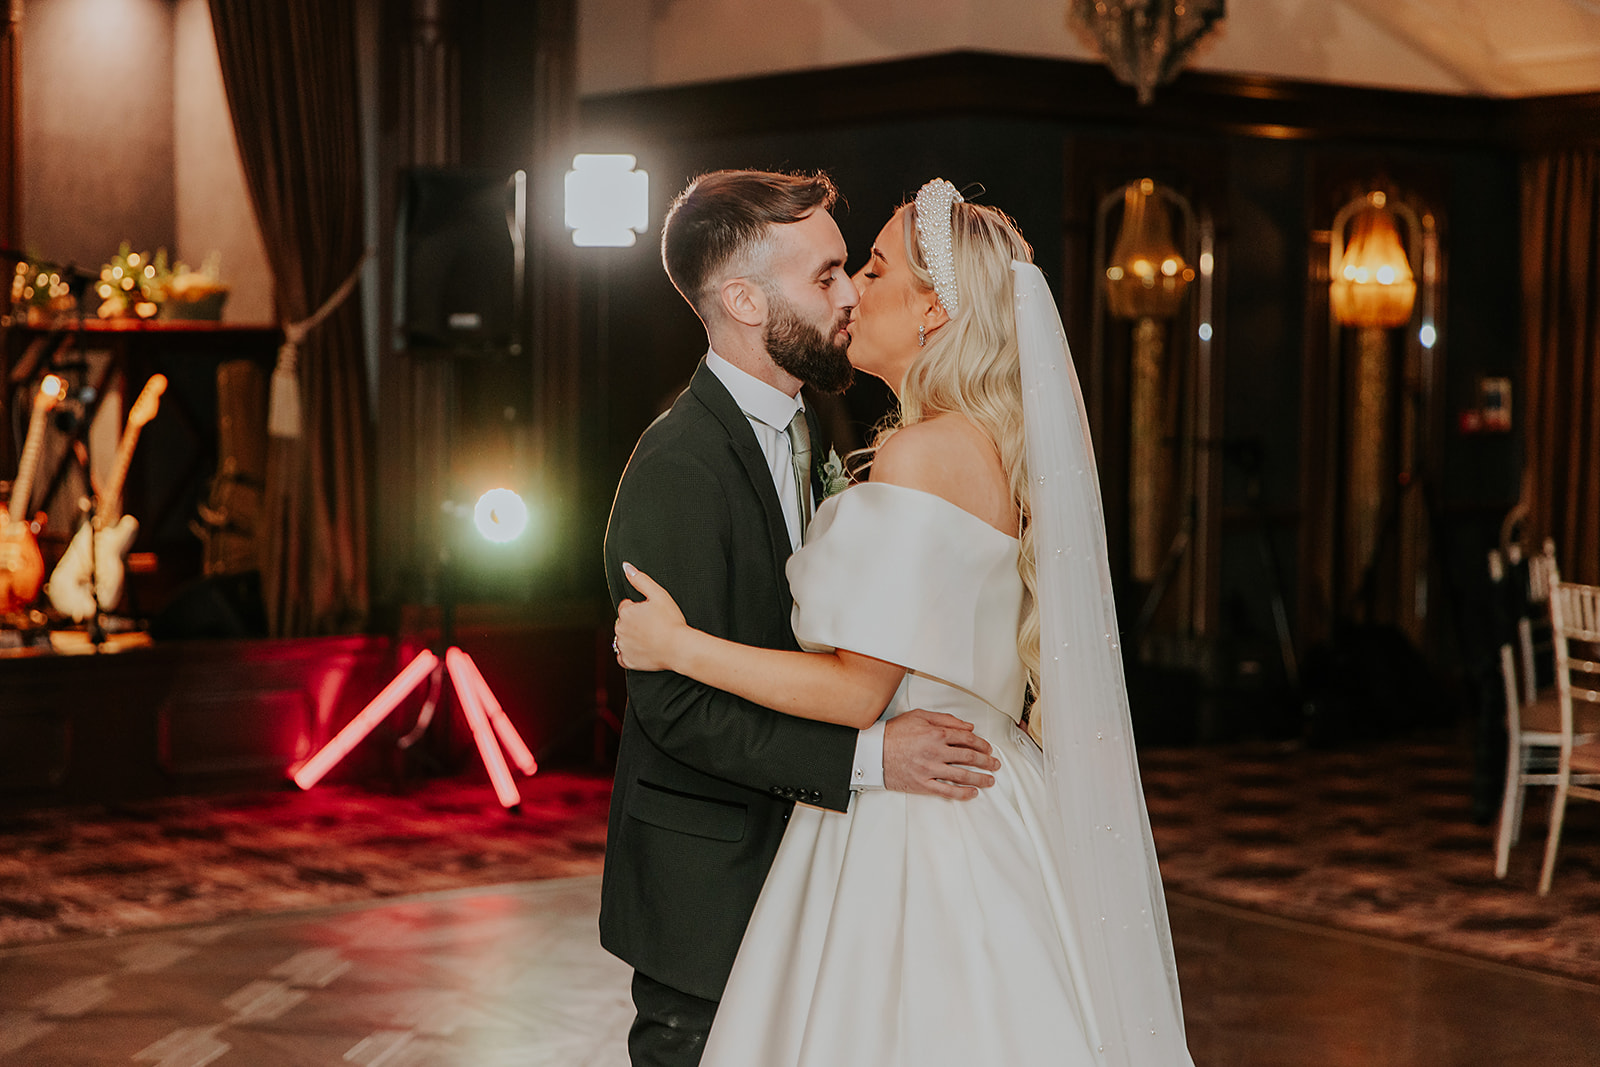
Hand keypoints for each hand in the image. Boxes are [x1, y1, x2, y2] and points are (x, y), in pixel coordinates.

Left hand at [614, 562, 688, 671]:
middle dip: (635, 623)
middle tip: (654, 626)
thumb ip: (640, 579)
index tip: (652, 614)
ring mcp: (623, 646)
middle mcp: (620, 629)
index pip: (627, 606)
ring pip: (623, 638)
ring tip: (651, 638)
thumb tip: (626, 566)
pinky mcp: (627, 661)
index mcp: (626, 612)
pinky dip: (630, 654)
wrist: (679, 648)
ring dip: (632, 637)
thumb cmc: (672, 621)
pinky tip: (643, 650)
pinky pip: (623, 656)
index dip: (640, 609)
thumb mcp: (659, 594)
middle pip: (624, 622)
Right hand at [882, 708, 999, 799]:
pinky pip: (947, 791)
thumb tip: (967, 726)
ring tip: (990, 780)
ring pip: (962, 775)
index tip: (988, 748)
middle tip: (995, 764)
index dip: (982, 744)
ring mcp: (930, 770)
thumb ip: (945, 719)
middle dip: (986, 761)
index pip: (967, 739)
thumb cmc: (893, 733)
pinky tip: (972, 793)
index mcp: (936, 734)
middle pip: (969, 757)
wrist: (872, 752)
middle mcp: (936, 752)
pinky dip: (962, 793)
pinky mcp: (922, 784)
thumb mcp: (919, 716)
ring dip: (980, 778)